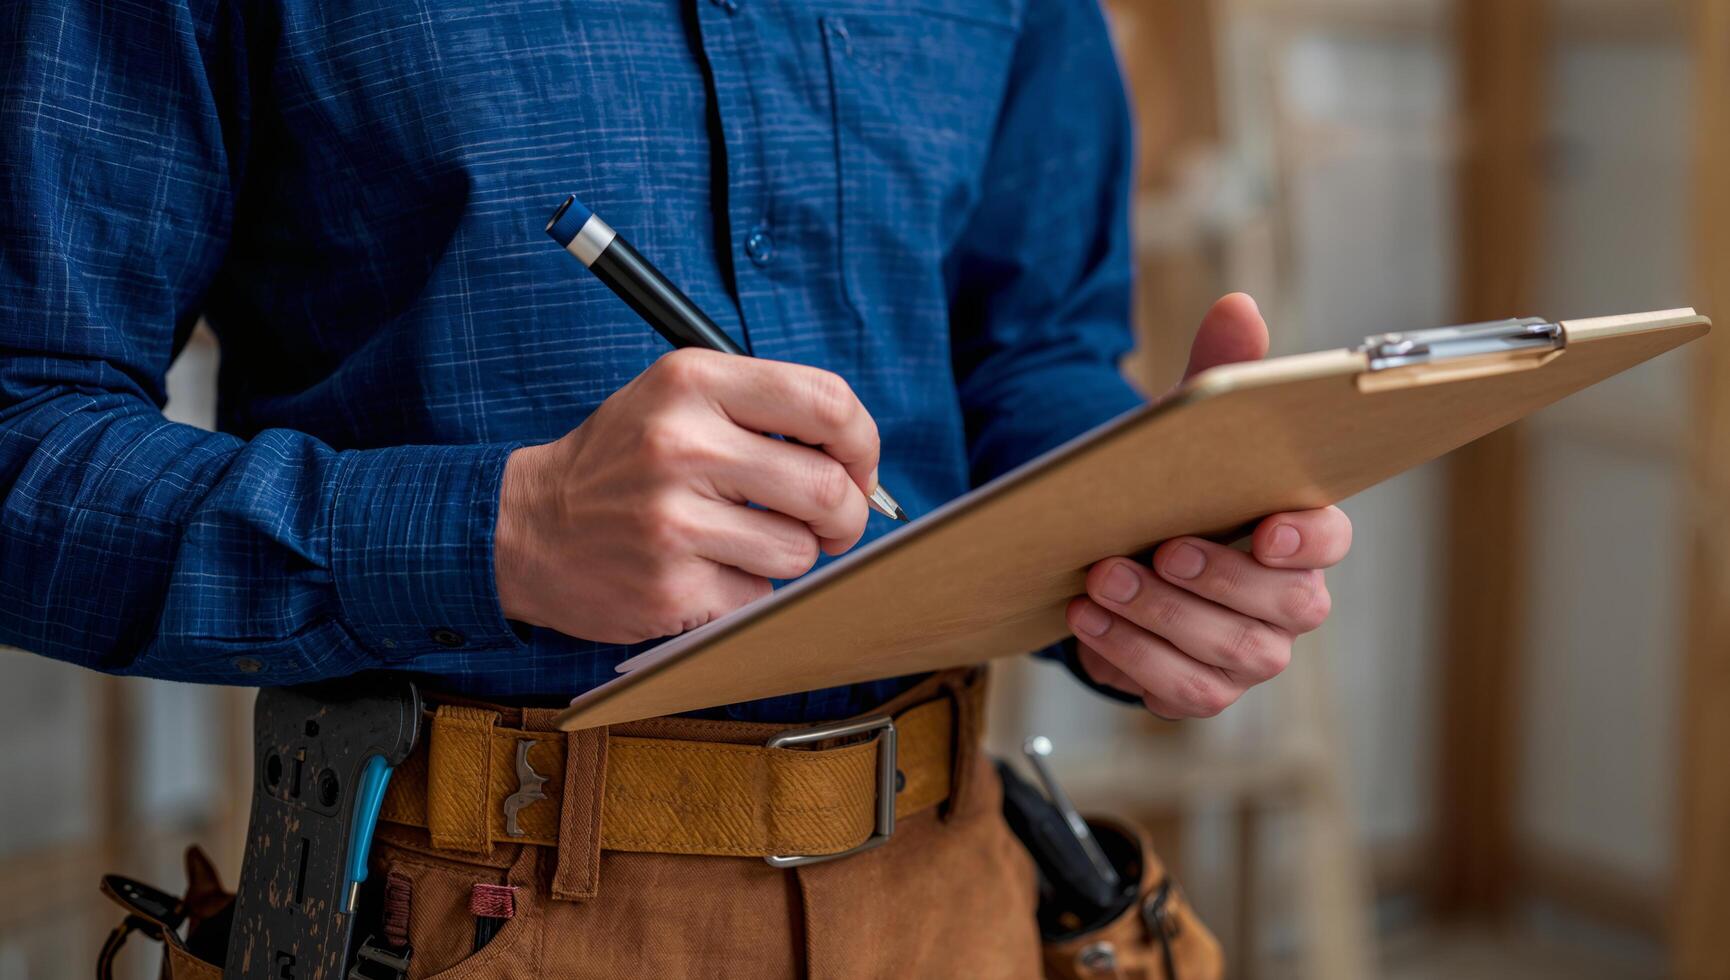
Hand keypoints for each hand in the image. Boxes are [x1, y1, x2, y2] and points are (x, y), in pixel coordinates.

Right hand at [494, 348, 879, 643]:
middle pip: (827, 487)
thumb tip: (860, 463)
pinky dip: (746, 592)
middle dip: (845, 516)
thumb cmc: (623, 462)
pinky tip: (703, 573)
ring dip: (788, 556)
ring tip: (742, 544)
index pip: (827, 401)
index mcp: (692, 381)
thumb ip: (765, 412)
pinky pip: (758, 596)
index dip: (862, 443)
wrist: (525, 527)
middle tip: (828, 525)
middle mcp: (682, 444)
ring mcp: (673, 520)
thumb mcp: (679, 400)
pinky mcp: (669, 587)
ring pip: (799, 550)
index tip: (856, 467)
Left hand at [1066, 294, 1352, 717]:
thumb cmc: (1169, 490)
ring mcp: (1250, 654)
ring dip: (1163, 620)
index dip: (1309, 540)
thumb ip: (1216, 372)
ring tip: (1101, 581)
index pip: (1331, 540)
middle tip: (1161, 551)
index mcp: (1299, 533)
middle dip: (1219, 581)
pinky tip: (1090, 625)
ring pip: (1233, 655)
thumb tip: (1238, 306)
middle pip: (1287, 607)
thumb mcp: (1184, 431)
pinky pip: (1185, 692)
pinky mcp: (1201, 689)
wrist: (1113, 555)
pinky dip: (1134, 661)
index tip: (1269, 531)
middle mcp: (1288, 602)